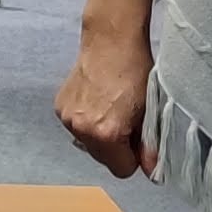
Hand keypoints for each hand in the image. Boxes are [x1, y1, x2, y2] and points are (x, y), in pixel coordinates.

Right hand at [57, 0, 156, 178]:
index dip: (133, 157)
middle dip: (115, 146)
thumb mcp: (150, 111)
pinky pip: (77, 126)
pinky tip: (96, 100)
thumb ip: (149, 146)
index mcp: (106, 135)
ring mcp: (67, 118)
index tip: (137, 138)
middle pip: (103, 159)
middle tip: (126, 119)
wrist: (111, 40)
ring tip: (110, 107)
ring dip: (99, 133)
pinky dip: (86, 119)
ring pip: (88, 143)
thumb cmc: (136, 72)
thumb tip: (151, 170)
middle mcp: (81, 130)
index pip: (122, 170)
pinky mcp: (59, 107)